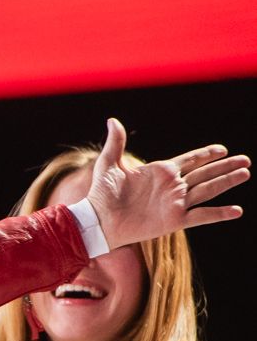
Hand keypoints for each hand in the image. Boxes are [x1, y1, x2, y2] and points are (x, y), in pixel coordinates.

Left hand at [87, 118, 248, 249]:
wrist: (98, 220)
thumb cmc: (101, 195)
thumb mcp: (108, 165)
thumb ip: (115, 143)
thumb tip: (113, 120)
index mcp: (161, 172)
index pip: (190, 160)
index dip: (206, 154)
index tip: (222, 149)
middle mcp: (172, 187)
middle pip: (205, 173)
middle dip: (225, 166)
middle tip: (246, 160)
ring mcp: (175, 203)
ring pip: (208, 190)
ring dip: (227, 182)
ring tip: (245, 173)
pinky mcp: (174, 220)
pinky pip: (202, 216)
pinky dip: (219, 214)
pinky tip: (236, 211)